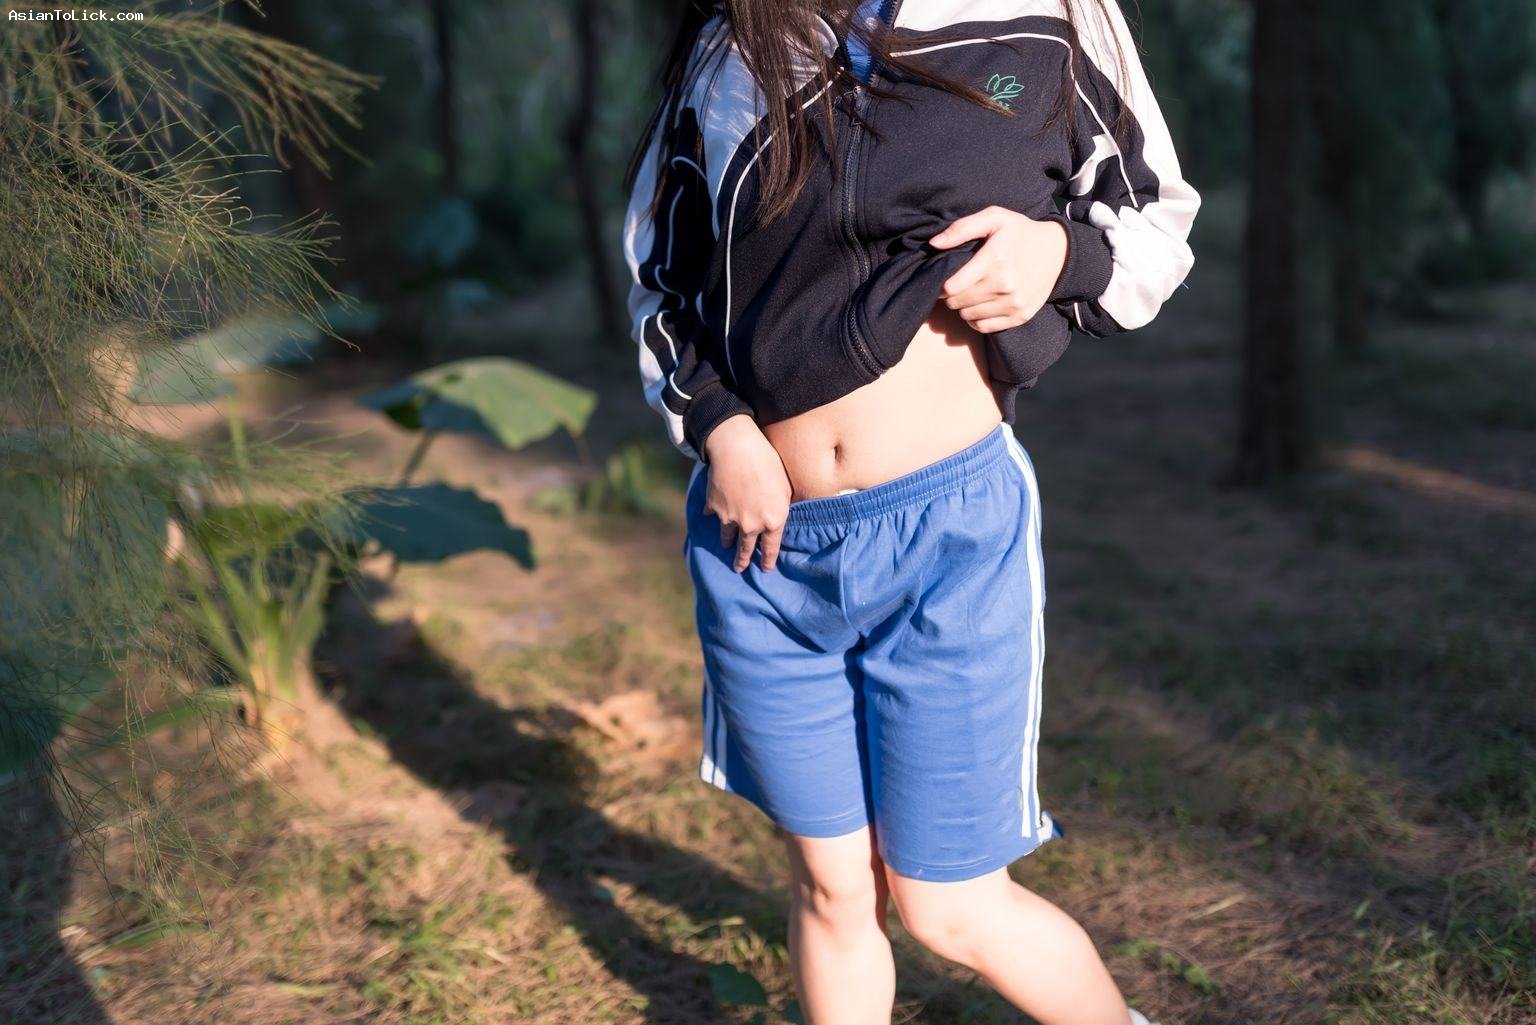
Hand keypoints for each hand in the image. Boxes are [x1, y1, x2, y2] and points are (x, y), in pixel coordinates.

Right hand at [701, 414, 791, 572]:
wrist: (738, 449)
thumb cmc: (769, 463)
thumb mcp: (786, 487)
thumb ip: (782, 507)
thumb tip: (780, 516)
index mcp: (773, 521)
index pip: (770, 549)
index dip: (767, 560)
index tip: (765, 569)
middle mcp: (751, 525)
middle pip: (745, 550)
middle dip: (742, 561)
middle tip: (739, 568)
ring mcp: (730, 518)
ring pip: (726, 537)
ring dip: (727, 542)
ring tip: (726, 544)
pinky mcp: (714, 507)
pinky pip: (713, 515)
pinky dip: (713, 514)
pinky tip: (712, 513)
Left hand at [930, 207, 1067, 333]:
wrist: (1059, 252)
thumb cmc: (1020, 232)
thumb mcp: (994, 218)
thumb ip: (962, 228)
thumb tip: (934, 244)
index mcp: (995, 259)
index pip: (952, 286)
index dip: (942, 284)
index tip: (946, 278)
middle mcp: (1004, 285)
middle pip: (957, 303)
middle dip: (951, 295)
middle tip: (958, 284)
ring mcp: (1013, 303)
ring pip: (967, 316)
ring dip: (964, 307)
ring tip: (971, 292)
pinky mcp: (1020, 316)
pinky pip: (983, 327)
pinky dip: (976, 319)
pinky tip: (981, 305)